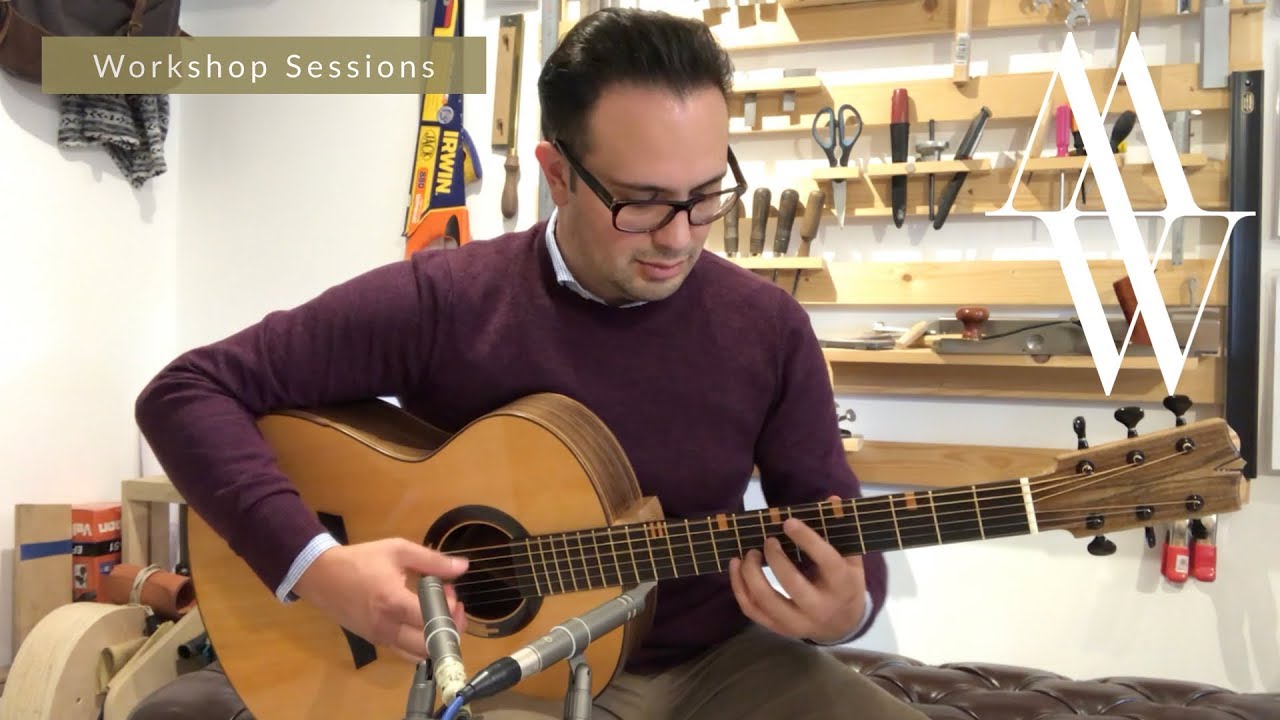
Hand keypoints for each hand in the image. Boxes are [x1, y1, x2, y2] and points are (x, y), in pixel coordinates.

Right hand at [291, 538, 468, 660]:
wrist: (321, 576)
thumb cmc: (360, 560)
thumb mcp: (398, 550)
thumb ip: (433, 560)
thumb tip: (463, 567)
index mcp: (393, 601)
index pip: (432, 619)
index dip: (450, 609)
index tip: (450, 591)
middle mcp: (387, 626)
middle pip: (430, 645)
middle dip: (449, 627)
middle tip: (450, 607)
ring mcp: (380, 638)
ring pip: (419, 654)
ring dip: (436, 639)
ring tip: (438, 616)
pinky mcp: (375, 643)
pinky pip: (405, 653)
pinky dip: (421, 644)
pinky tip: (422, 623)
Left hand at [727, 496, 865, 643]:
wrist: (843, 624)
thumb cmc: (844, 582)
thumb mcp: (850, 558)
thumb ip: (840, 530)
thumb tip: (831, 499)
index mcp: (843, 585)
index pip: (826, 561)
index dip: (807, 539)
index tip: (788, 522)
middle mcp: (820, 607)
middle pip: (792, 583)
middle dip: (775, 558)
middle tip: (767, 540)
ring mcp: (798, 622)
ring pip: (766, 600)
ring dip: (750, 574)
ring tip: (748, 553)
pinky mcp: (779, 628)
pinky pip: (752, 610)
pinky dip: (739, 587)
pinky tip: (737, 567)